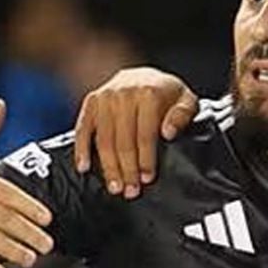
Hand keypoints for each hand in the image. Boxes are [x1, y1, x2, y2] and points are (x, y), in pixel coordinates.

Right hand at [73, 68, 199, 197]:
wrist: (146, 76)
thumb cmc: (169, 94)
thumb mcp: (186, 100)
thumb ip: (182, 115)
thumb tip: (168, 133)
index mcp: (149, 93)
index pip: (145, 134)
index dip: (146, 159)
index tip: (147, 179)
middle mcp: (123, 93)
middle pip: (123, 140)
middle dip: (127, 169)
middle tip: (131, 191)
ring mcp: (105, 97)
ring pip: (103, 139)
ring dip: (108, 166)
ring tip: (115, 187)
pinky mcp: (91, 102)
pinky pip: (83, 128)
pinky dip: (81, 149)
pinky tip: (84, 168)